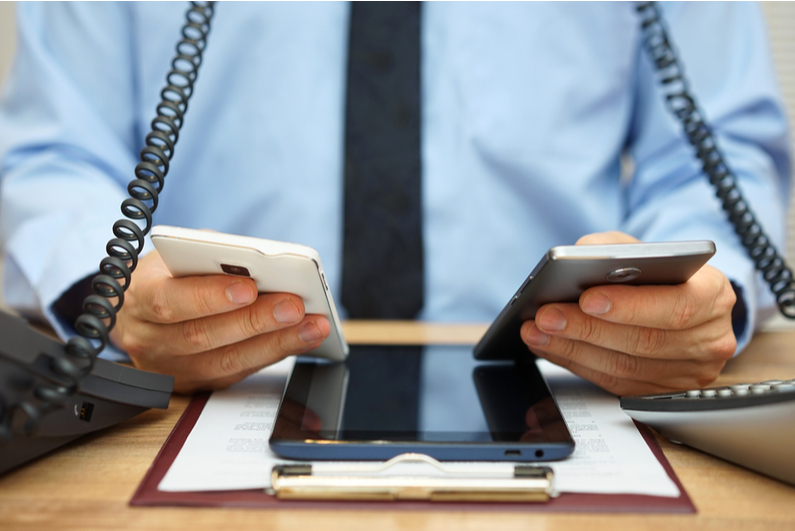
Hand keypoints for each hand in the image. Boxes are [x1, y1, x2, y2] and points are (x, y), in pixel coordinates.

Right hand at [109, 251, 330, 392]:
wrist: (140, 313)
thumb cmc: (168, 275)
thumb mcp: (178, 254)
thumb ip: (211, 256)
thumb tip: (259, 261)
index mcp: (139, 298)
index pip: (170, 301)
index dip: (209, 296)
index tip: (249, 287)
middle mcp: (150, 339)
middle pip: (203, 335)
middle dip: (255, 321)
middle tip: (295, 305)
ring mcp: (172, 368)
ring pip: (226, 362)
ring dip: (276, 343)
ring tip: (312, 325)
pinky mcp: (197, 383)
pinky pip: (239, 372)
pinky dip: (275, 353)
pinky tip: (303, 338)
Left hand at [520, 231, 737, 395]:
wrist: (680, 301)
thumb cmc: (661, 273)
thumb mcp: (646, 249)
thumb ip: (618, 247)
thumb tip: (582, 253)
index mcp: (714, 295)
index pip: (677, 306)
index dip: (631, 306)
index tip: (587, 297)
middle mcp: (710, 339)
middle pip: (644, 342)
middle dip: (587, 328)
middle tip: (546, 315)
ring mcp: (689, 372)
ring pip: (625, 368)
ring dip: (573, 348)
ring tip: (537, 330)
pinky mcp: (663, 391)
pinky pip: (614, 382)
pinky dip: (575, 363)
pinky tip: (549, 345)